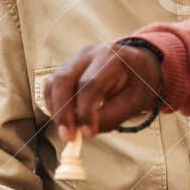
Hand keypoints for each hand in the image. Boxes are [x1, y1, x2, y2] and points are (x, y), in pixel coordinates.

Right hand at [44, 40, 162, 138]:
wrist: (137, 64)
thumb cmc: (138, 83)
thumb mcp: (136, 100)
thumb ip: (113, 115)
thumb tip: (86, 131)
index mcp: (111, 57)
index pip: (90, 84)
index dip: (85, 112)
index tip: (88, 134)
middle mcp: (89, 53)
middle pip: (64, 80)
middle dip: (63, 112)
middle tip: (68, 136)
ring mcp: (74, 59)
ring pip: (53, 82)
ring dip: (56, 109)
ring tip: (67, 129)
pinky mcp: (66, 68)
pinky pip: (51, 86)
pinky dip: (53, 104)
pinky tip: (63, 119)